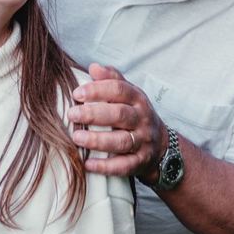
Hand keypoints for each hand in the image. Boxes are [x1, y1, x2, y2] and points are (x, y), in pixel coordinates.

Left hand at [67, 64, 166, 179]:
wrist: (161, 147)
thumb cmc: (134, 115)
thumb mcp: (129, 95)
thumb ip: (112, 79)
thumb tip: (94, 67)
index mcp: (138, 100)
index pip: (120, 90)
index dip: (98, 90)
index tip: (77, 93)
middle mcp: (142, 120)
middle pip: (120, 115)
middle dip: (94, 114)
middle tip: (72, 114)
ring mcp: (143, 142)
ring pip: (122, 141)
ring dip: (98, 140)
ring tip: (76, 137)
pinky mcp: (140, 163)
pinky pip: (124, 166)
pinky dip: (106, 166)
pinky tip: (88, 164)